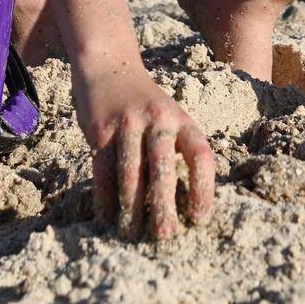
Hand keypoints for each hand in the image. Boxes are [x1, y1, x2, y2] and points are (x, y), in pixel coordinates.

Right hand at [72, 64, 214, 241]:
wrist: (109, 67)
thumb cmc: (145, 104)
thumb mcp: (170, 118)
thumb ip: (176, 150)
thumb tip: (183, 201)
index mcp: (182, 121)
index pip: (201, 156)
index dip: (203, 189)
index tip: (199, 218)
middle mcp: (159, 120)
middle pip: (164, 168)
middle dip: (164, 205)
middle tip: (165, 236)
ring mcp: (128, 123)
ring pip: (131, 172)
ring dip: (131, 207)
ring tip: (131, 233)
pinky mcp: (101, 129)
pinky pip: (103, 170)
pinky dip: (105, 197)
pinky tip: (107, 216)